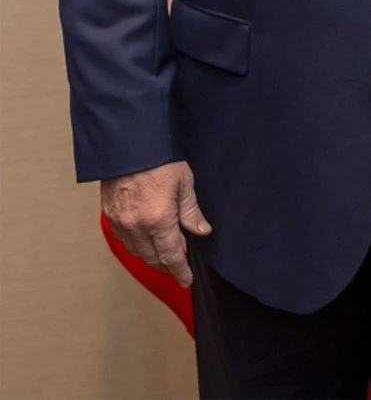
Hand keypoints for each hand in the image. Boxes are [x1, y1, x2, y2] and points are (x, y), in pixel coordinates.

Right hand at [100, 161, 210, 287]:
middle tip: (178, 269)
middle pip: (152, 257)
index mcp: (158, 220)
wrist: (129, 146)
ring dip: (151, 258)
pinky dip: (136, 247)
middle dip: (167, 266)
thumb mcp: (184, 184)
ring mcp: (120, 223)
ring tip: (164, 258)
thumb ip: (191, 212)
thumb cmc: (160, 161)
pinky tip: (145, 244)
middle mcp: (136, 226)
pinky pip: (124, 240)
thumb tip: (202, 232)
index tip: (186, 281)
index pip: (171, 256)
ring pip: (136, 251)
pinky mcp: (110, 216)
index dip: (179, 271)